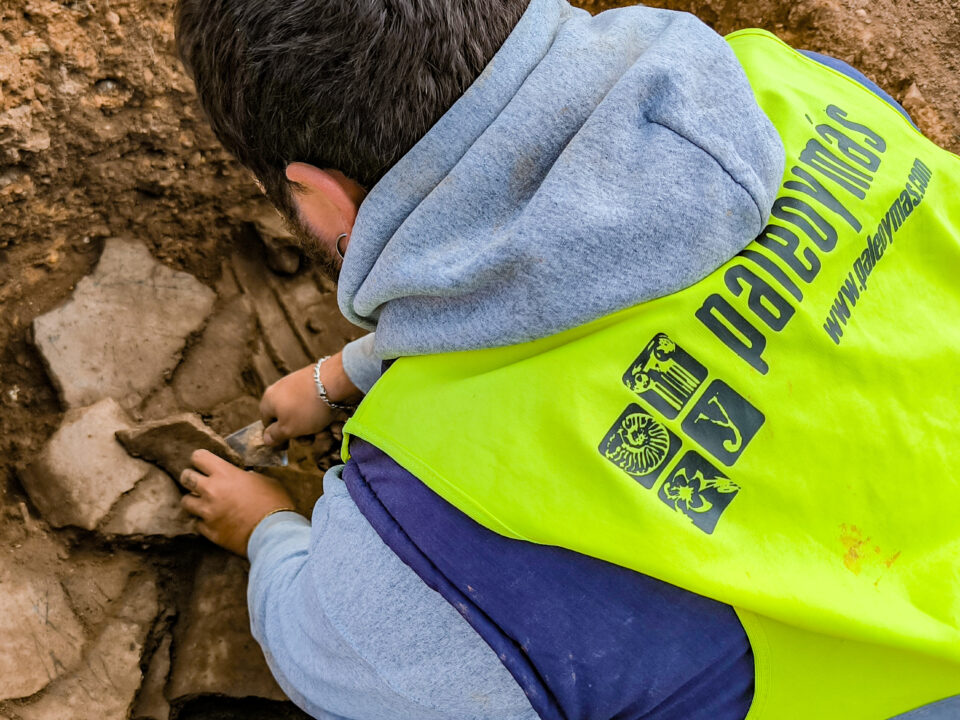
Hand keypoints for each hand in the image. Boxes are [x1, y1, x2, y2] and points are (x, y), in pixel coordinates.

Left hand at [180, 450, 297, 555]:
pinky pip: (197, 523)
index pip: (198, 457)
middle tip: (199, 482)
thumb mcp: (264, 480)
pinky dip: (204, 521)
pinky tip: (214, 521)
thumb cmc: (275, 503)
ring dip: (194, 500)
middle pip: (185, 477)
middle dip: (191, 478)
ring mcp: (208, 512)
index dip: (200, 459)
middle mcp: (211, 491)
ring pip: (186, 501)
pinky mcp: (209, 532)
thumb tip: (242, 477)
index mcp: (225, 474)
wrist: (276, 533)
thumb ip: (246, 476)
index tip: (204, 463)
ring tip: (204, 503)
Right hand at [259, 351, 361, 446]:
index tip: (288, 446)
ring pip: (304, 413)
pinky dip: (321, 413)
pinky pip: (314, 403)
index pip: (267, 422)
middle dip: (300, 433)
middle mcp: (280, 389)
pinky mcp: (314, 382)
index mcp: (268, 400)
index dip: (277, 436)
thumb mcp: (288, 429)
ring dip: (314, 426)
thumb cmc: (306, 408)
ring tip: (325, 431)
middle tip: (311, 440)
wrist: (333, 381)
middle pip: (287, 418)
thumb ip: (275, 436)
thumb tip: (266, 438)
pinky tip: (332, 419)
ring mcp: (298, 384)